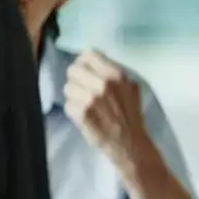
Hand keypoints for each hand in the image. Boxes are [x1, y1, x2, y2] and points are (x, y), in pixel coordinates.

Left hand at [63, 50, 150, 164]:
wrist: (130, 142)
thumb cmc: (130, 115)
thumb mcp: (131, 88)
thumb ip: (114, 73)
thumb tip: (96, 59)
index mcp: (116, 75)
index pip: (88, 55)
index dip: (83, 62)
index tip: (84, 70)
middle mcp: (104, 84)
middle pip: (74, 70)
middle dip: (76, 80)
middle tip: (82, 90)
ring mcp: (92, 99)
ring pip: (68, 87)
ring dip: (74, 96)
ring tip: (85, 105)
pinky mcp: (83, 114)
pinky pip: (68, 105)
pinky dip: (73, 112)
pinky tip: (84, 117)